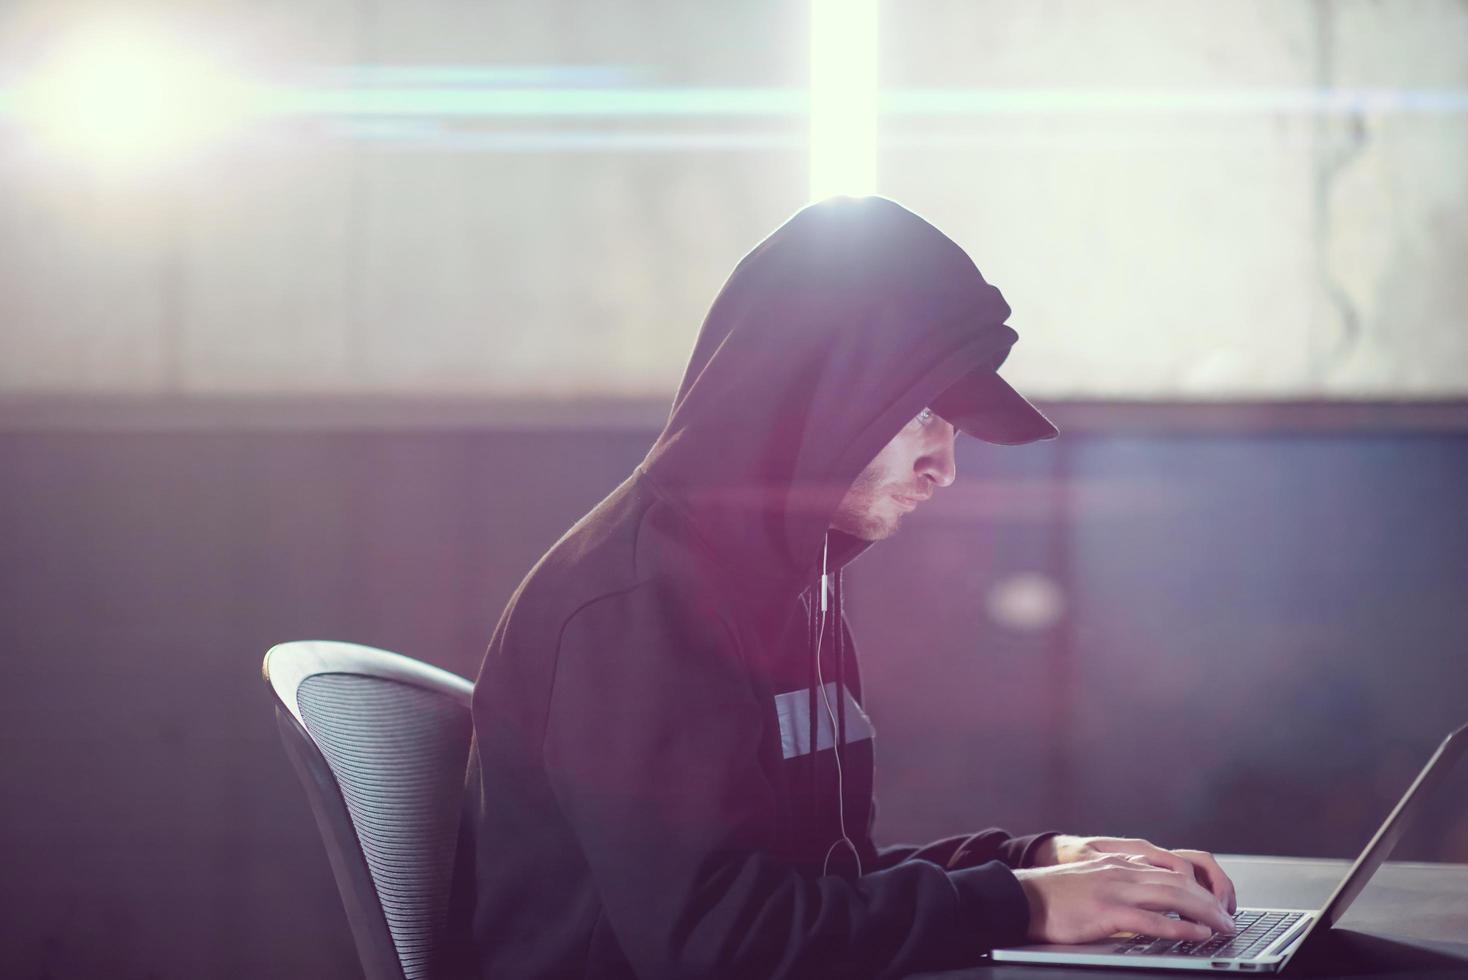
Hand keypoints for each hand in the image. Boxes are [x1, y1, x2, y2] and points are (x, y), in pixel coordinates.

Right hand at [1013, 854, 1236, 943]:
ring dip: (1206, 913)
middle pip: (1180, 882)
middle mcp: (1121, 871)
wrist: (1020, 898)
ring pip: (1173, 897)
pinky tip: (1197, 934)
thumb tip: (1147, 904)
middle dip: (1212, 901)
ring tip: (1224, 928)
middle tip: (1230, 920)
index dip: (1200, 888)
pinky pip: (1152, 920)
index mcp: (1118, 864)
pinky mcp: (1106, 912)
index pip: (1172, 869)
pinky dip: (1180, 927)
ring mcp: (1114, 890)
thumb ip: (1119, 884)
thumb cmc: (1052, 897)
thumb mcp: (1091, 881)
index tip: (1216, 905)